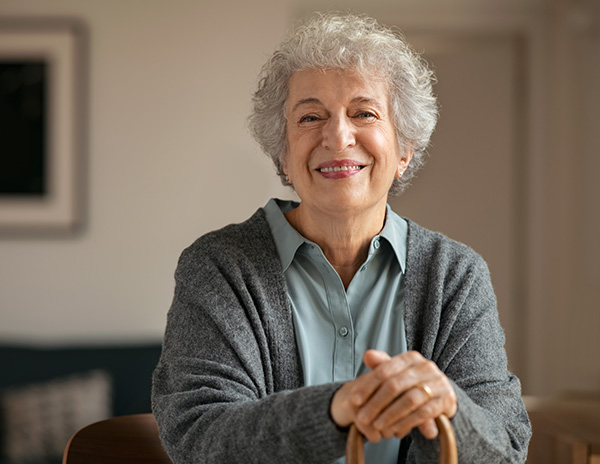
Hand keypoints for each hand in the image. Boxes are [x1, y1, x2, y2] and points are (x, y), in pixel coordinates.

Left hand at [330, 350, 456, 441]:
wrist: (443, 394)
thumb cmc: (413, 383)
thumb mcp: (397, 373)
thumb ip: (382, 365)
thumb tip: (367, 355)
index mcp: (411, 357)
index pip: (384, 370)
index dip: (368, 385)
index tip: (354, 400)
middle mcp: (426, 367)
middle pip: (395, 385)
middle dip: (376, 403)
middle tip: (363, 418)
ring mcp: (438, 383)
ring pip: (409, 400)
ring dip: (390, 415)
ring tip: (377, 425)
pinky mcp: (446, 400)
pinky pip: (423, 413)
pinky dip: (407, 422)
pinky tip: (395, 430)